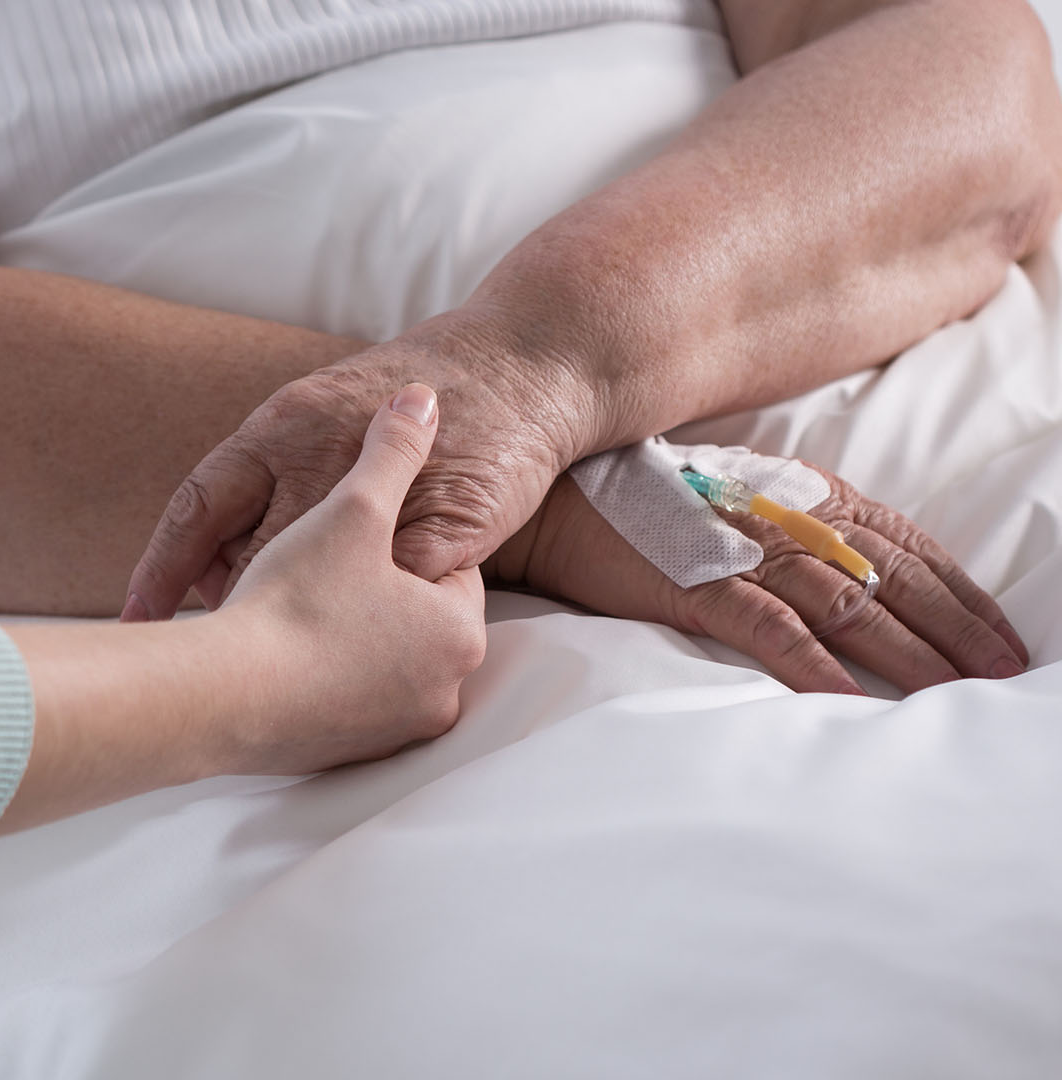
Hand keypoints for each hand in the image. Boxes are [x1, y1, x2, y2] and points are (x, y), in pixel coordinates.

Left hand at [123, 314, 594, 621]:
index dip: (161, 567)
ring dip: (300, 623)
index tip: (137, 619)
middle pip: (252, 558)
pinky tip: (362, 647)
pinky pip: (396, 595)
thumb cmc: (414, 394)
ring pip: (320, 584)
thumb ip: (266, 473)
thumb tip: (208, 546)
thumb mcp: (317, 414)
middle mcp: (321, 456)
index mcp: (280, 427)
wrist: (523, 364)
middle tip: (211, 649)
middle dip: (231, 608)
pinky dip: (374, 621)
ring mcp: (387, 497)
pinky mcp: (446, 531)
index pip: (199, 505)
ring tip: (280, 657)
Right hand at [213, 383, 487, 771]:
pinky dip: (316, 677)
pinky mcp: (344, 758)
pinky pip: (338, 703)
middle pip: (407, 620)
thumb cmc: (299, 601)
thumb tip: (420, 398)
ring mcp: (394, 733)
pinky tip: (277, 649)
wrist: (222, 700)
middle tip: (319, 566)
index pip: (445, 571)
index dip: (393, 542)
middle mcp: (443, 692)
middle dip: (368, 590)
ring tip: (292, 604)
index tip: (354, 533)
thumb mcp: (352, 508)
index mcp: (458, 632)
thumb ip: (393, 451)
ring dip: (341, 633)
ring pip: (372, 662)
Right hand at [487, 468, 1030, 693]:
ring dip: (905, 654)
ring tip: (949, 695)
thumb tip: (847, 572)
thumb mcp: (731, 498)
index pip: (903, 542)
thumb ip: (790, 526)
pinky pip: (768, 629)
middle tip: (1003, 675)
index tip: (1000, 635)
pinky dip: (812, 666)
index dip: (960, 590)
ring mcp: (740, 550)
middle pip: (893, 576)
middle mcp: (782, 516)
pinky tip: (847, 700)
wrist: (549, 498)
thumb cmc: (637, 502)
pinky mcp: (693, 584)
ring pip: (848, 604)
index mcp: (798, 493)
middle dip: (955, 629)